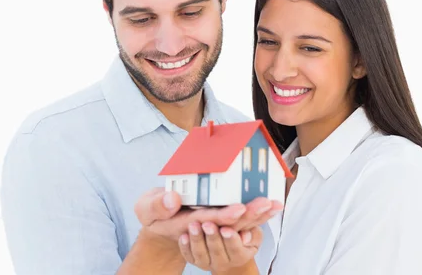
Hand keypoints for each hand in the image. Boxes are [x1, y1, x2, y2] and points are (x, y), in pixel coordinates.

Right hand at [134, 188, 282, 243]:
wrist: (161, 222)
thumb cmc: (154, 212)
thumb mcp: (146, 208)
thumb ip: (156, 205)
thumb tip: (171, 200)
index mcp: (189, 221)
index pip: (210, 219)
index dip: (225, 215)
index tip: (239, 209)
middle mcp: (206, 223)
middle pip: (231, 221)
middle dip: (250, 213)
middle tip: (267, 203)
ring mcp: (215, 221)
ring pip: (240, 220)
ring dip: (259, 214)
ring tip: (275, 204)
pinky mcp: (220, 215)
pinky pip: (242, 217)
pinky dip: (256, 212)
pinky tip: (271, 206)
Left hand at [178, 221, 262, 272]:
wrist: (228, 250)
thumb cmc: (241, 236)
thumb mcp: (253, 232)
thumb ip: (254, 231)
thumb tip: (246, 236)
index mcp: (241, 255)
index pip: (237, 250)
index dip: (231, 239)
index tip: (226, 229)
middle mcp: (224, 262)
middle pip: (218, 251)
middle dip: (213, 237)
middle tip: (208, 224)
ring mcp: (208, 262)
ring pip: (201, 254)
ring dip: (197, 239)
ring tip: (194, 225)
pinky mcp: (196, 260)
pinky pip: (189, 256)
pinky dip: (186, 246)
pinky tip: (184, 236)